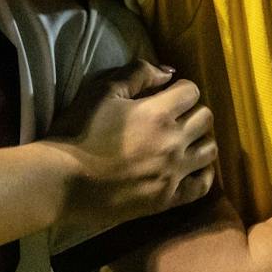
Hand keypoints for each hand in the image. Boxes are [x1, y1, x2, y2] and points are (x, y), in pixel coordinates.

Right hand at [47, 61, 216, 238]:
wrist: (61, 181)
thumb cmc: (78, 132)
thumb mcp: (103, 91)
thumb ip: (138, 73)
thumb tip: (168, 73)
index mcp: (158, 113)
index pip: (192, 91)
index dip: (180, 89)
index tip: (166, 96)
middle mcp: (173, 141)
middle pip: (206, 118)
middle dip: (193, 112)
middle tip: (175, 118)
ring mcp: (173, 173)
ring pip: (210, 150)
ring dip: (201, 140)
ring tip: (184, 142)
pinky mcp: (166, 199)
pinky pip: (202, 186)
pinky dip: (202, 174)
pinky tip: (191, 169)